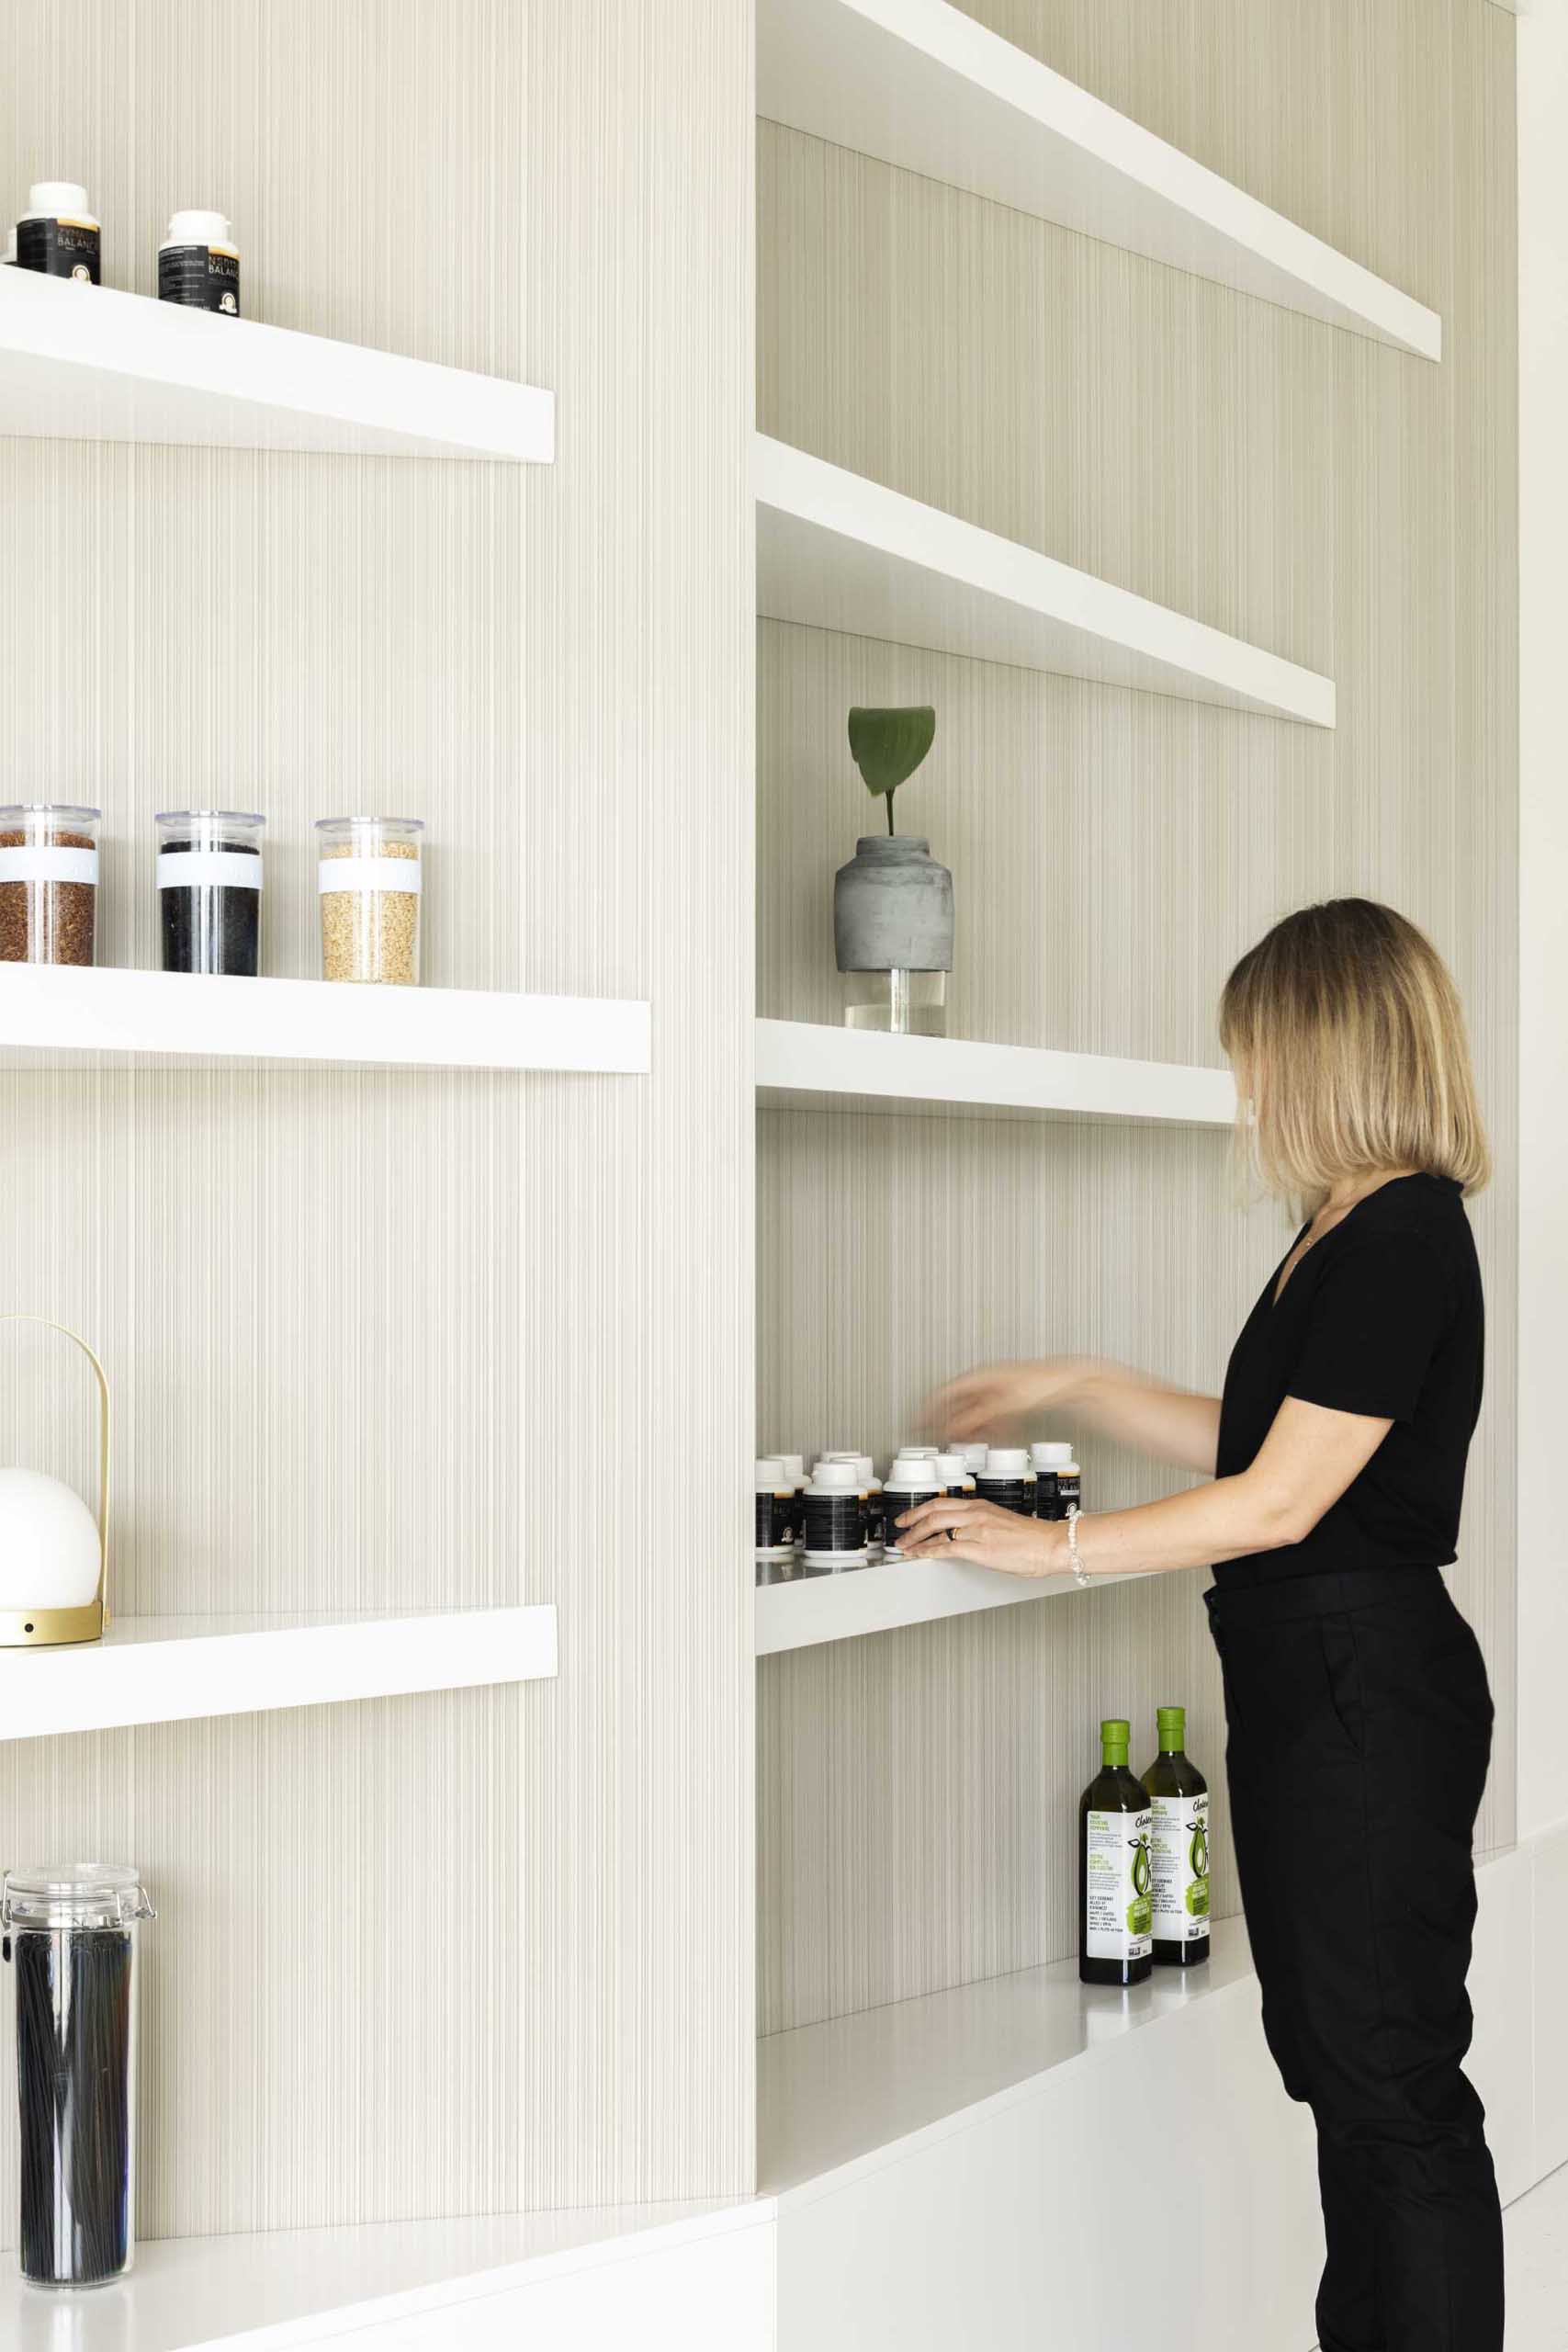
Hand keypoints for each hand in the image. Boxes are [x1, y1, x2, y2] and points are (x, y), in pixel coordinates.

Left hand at [895, 1496, 1069, 1576]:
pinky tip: (920, 1555)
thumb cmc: (1033, 1538)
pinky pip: (946, 1548)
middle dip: (911, 1521)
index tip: (910, 1516)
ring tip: (905, 1545)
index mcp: (981, 1506)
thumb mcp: (1002, 1523)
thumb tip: (964, 1534)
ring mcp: (977, 1530)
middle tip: (899, 1529)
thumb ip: (981, 1524)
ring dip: (915, 1538)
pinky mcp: (980, 1548)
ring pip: (935, 1528)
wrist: (1051, 1545)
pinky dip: (928, 1551)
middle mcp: (976, 1513)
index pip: (942, 1503)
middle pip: (933, 1511)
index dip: (920, 1510)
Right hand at [925, 1357, 1091, 1441]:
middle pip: (958, 1405)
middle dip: (947, 1423)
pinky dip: (988, 1427)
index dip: (928, 1410)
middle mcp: (985, 1382)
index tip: (917, 1423)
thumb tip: (953, 1429)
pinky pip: (991, 1415)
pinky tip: (990, 1437)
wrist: (1064, 1382)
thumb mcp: (1000, 1406)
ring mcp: (997, 1390)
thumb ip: (974, 1418)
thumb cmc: (1036, 1384)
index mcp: (977, 1377)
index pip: (943, 1394)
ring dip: (968, 1428)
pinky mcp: (1009, 1399)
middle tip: (935, 1437)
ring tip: (963, 1443)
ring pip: (975, 1412)